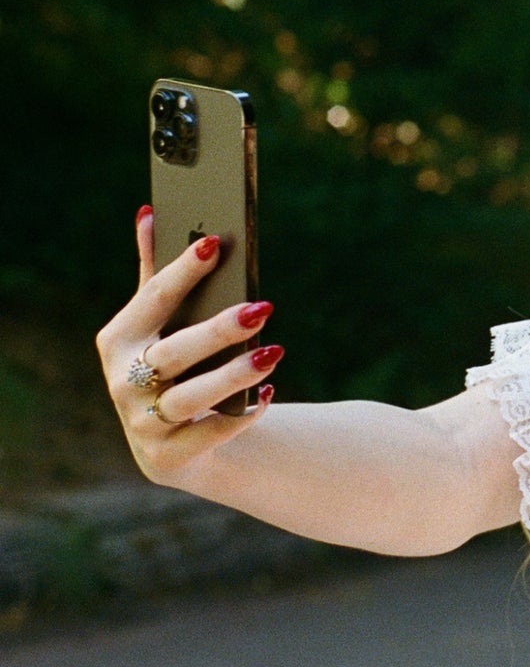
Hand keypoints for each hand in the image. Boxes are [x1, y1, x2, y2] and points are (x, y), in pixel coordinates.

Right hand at [95, 207, 280, 483]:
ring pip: (190, 398)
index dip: (182, 271)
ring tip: (274, 351)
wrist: (172, 440)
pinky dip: (239, 415)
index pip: (152, 299)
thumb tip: (150, 210)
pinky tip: (267, 394)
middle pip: (173, 353)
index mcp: (118, 338)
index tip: (215, 244)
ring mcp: (141, 422)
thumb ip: (156, 270)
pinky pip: (209, 434)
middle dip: (218, 330)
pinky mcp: (167, 455)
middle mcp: (122, 381)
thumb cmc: (170, 361)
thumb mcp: (160, 320)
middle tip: (264, 306)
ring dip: (233, 375)